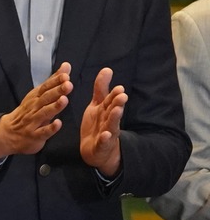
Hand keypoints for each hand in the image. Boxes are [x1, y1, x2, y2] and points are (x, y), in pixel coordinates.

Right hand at [0, 62, 71, 159]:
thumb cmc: (27, 112)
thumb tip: (66, 66)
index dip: (55, 81)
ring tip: (64, 100)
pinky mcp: (35, 135)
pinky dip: (50, 128)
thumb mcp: (38, 95)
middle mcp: (34, 108)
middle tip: (68, 85)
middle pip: (45, 98)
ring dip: (54, 107)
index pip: (45, 87)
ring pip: (44, 113)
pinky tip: (58, 123)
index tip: (65, 75)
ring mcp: (33, 122)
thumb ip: (53, 81)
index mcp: (35, 98)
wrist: (8, 133)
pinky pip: (43, 132)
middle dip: (57, 91)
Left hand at [79, 64, 126, 178]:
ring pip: (112, 125)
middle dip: (118, 103)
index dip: (114, 94)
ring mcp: (107, 133)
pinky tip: (105, 135)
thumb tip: (107, 69)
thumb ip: (101, 89)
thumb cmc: (98, 124)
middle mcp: (109, 121)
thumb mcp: (97, 105)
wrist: (96, 150)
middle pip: (114, 111)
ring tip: (117, 110)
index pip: (111, 100)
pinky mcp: (101, 145)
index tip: (119, 87)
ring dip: (115, 118)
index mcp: (106, 110)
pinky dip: (105, 139)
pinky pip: (103, 142)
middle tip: (122, 95)